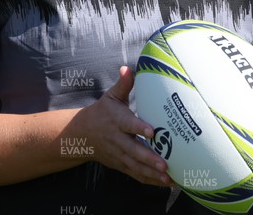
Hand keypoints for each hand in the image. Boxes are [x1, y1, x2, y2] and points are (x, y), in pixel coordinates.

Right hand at [82, 66, 172, 186]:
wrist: (83, 135)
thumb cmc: (103, 112)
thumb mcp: (111, 96)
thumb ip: (123, 84)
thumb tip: (127, 68)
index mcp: (117, 120)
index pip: (128, 124)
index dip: (139, 128)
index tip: (152, 132)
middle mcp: (117, 139)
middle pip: (133, 150)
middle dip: (149, 158)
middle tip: (164, 164)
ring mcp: (119, 155)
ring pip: (135, 166)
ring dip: (152, 174)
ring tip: (169, 178)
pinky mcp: (121, 165)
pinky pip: (135, 174)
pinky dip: (149, 180)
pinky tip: (166, 183)